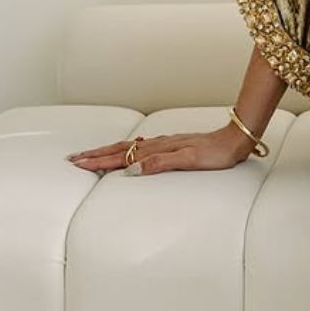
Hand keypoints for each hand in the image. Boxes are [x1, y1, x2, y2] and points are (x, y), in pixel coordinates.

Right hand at [64, 123, 255, 174]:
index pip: (122, 156)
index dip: (99, 161)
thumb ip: (160, 163)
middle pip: (120, 149)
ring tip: (91, 154)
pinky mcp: (172, 146)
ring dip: (107, 151)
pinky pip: (140, 147)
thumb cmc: (216, 153)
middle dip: (95, 155)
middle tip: (74, 159)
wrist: (235, 140)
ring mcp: (164, 144)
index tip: (79, 164)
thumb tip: (132, 170)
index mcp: (157, 149)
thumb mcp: (189, 160)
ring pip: (128, 147)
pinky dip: (126, 150)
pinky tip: (127, 151)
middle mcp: (157, 144)